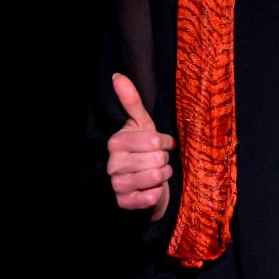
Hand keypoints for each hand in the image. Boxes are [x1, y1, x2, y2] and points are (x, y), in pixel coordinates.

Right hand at [107, 72, 173, 217]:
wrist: (139, 182)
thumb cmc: (142, 149)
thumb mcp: (141, 124)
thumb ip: (131, 100)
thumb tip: (117, 75)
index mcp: (117, 142)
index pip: (154, 141)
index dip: (164, 143)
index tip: (160, 144)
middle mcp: (114, 163)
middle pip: (157, 160)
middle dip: (164, 160)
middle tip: (157, 161)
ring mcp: (118, 184)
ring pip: (156, 178)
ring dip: (163, 175)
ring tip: (157, 172)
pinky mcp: (124, 202)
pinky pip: (150, 198)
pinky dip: (157, 194)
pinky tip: (153, 189)